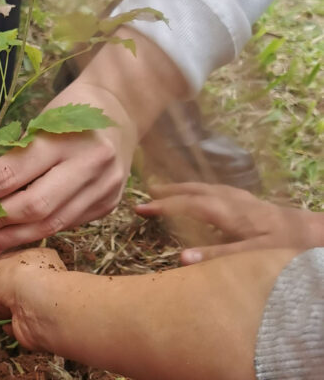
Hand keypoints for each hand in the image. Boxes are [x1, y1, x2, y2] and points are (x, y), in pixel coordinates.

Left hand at [0, 82, 137, 253]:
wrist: (121, 107)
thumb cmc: (68, 112)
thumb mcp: (38, 124)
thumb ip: (14, 159)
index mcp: (62, 138)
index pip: (9, 174)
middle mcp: (88, 164)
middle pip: (33, 207)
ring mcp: (103, 187)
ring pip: (51, 224)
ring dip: (13, 237)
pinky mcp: (110, 203)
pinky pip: (67, 224)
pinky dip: (38, 232)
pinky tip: (16, 237)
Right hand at [0, 248, 67, 352]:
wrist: (46, 311)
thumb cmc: (23, 279)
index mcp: (31, 258)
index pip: (2, 261)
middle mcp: (36, 280)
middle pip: (6, 283)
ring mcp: (35, 303)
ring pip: (12, 304)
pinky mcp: (32, 325)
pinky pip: (18, 324)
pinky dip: (7, 323)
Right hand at [135, 182, 323, 263]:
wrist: (316, 232)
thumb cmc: (285, 246)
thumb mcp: (251, 255)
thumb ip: (216, 255)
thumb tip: (181, 258)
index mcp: (227, 211)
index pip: (186, 205)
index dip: (162, 206)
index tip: (140, 207)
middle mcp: (232, 200)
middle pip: (194, 190)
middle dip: (169, 191)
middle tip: (146, 193)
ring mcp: (242, 198)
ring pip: (205, 187)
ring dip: (183, 188)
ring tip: (165, 189)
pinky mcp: (251, 202)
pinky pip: (217, 190)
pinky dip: (200, 190)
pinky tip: (202, 195)